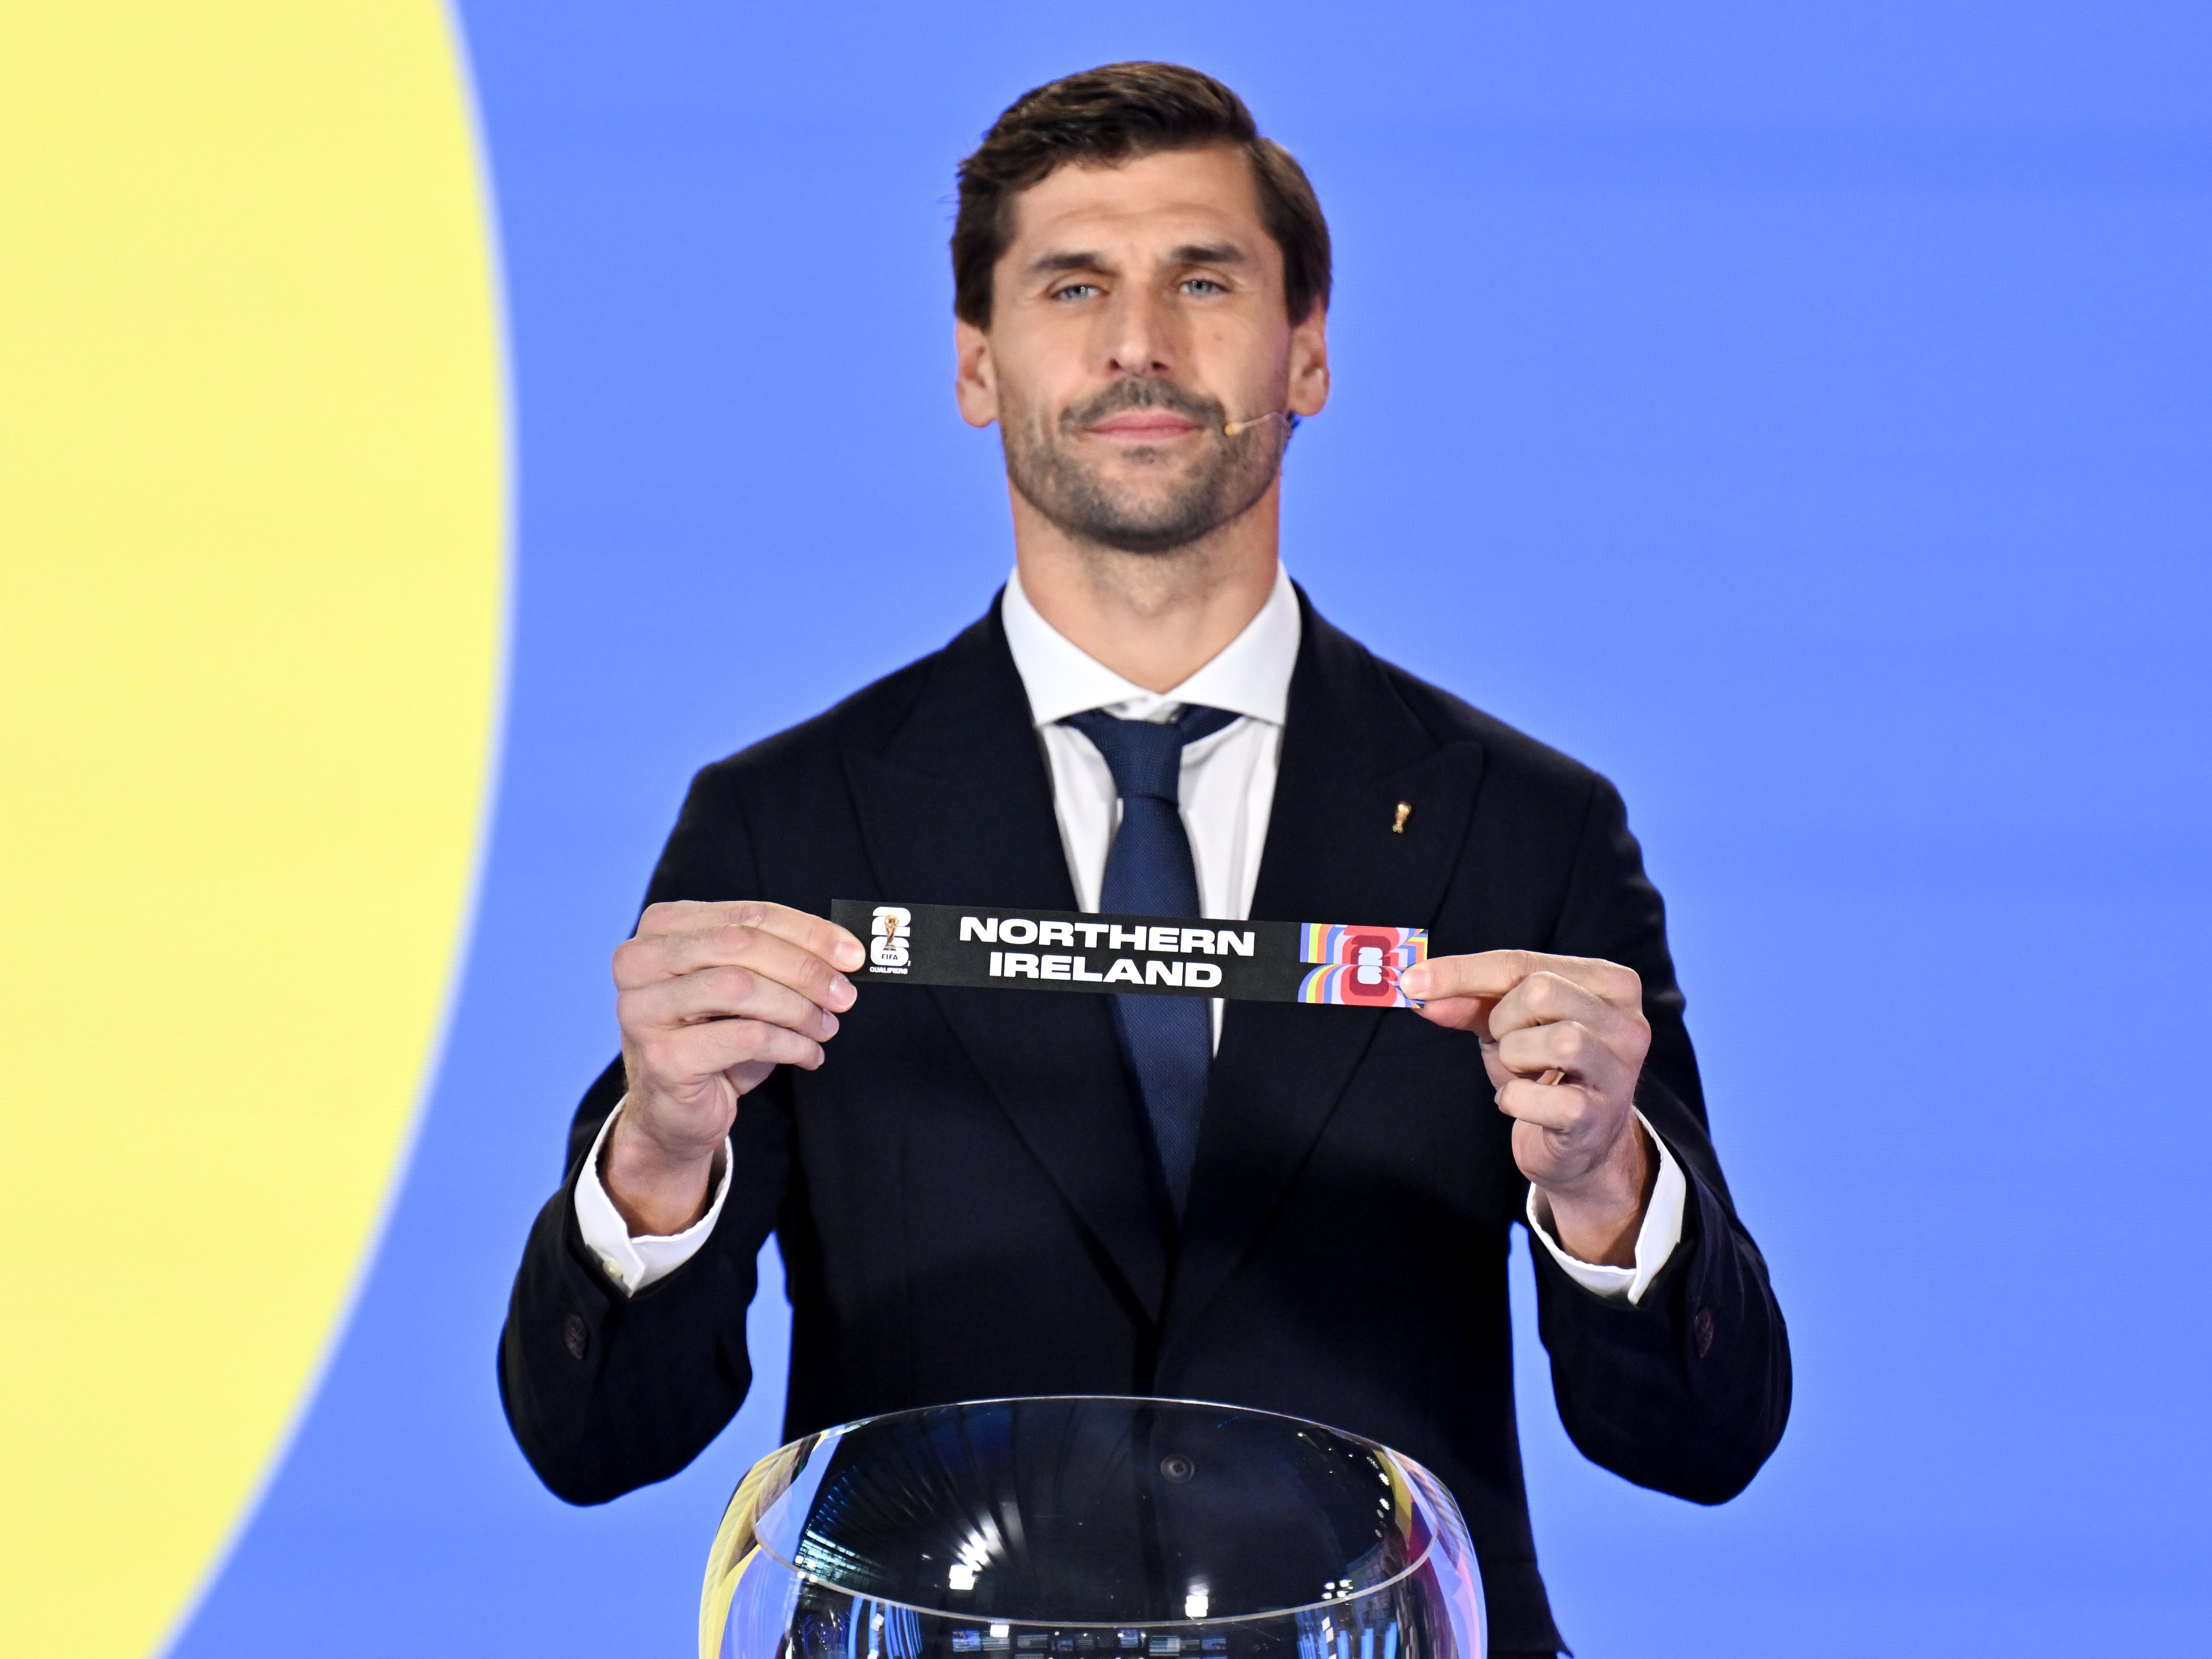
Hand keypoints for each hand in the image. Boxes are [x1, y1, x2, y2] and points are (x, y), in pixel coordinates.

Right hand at [605, 900, 862, 1235]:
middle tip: (845, 995)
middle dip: (805, 969)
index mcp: (660, 928)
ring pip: (740, 986)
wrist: (674, 1111)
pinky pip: (745, 1037)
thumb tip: (845, 951)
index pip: (747, 915)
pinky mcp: (662, 1057)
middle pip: (742, 944)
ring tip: (826, 1027)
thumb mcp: (746, 986)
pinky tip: (809, 1054)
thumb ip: (779, 957)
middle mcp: (638, 961)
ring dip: (798, 1008)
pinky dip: (790, 1044)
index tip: (853, 954)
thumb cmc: (714, 1038)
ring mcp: (642, 1010)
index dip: (808, 931)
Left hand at [1401, 950, 1653, 1265]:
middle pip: (1541, 992)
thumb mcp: (1507, 1024)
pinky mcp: (1598, 1116)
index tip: (1412, 981)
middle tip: (1509, 1045)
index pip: (1523, 963)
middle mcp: (1628, 1022)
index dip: (1461, 972)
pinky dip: (1512, 1100)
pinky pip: (1535, 1096)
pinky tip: (1524, 1105)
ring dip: (1514, 1059)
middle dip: (1504, 1021)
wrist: (1579, 1146)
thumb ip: (1468, 1000)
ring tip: (1524, 1074)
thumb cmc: (1545, 1071)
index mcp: (1609, 983)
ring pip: (1554, 1040)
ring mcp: (1619, 1071)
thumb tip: (1417, 988)